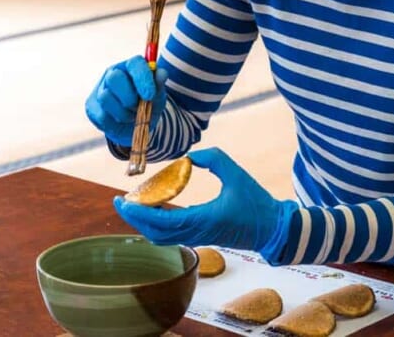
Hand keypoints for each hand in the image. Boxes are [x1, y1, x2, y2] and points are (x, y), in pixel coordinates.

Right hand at [85, 56, 166, 147]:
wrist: (138, 124)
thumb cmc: (148, 103)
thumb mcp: (157, 96)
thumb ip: (159, 85)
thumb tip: (161, 73)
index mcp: (131, 66)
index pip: (135, 63)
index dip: (142, 78)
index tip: (149, 95)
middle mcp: (113, 73)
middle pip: (114, 77)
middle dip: (128, 97)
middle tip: (138, 107)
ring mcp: (100, 89)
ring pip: (106, 97)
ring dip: (123, 113)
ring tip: (132, 116)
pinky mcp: (92, 106)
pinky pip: (101, 115)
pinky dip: (115, 122)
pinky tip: (121, 121)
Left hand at [113, 147, 298, 253]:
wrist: (273, 229)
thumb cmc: (256, 202)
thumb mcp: (236, 173)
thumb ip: (213, 158)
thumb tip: (190, 155)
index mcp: (202, 219)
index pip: (161, 220)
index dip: (138, 212)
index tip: (123, 200)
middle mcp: (196, 232)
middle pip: (154, 233)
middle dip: (134, 218)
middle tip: (121, 201)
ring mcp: (199, 237)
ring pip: (161, 237)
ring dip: (144, 222)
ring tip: (135, 203)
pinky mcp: (202, 237)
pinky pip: (172, 235)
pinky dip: (157, 224)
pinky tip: (156, 207)